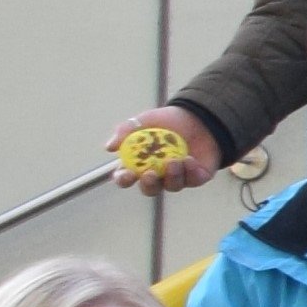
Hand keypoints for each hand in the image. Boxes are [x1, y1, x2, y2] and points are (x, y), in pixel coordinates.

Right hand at [104, 107, 221, 192]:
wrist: (197, 116)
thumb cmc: (166, 121)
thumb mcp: (144, 121)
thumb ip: (125, 132)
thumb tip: (109, 147)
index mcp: (139, 163)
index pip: (125, 178)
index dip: (124, 179)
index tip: (128, 174)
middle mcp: (157, 174)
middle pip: (149, 189)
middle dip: (148, 184)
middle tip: (151, 173)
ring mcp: (177, 177)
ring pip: (172, 186)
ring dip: (173, 175)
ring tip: (176, 159)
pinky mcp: (197, 177)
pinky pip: (193, 181)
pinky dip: (191, 172)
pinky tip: (190, 160)